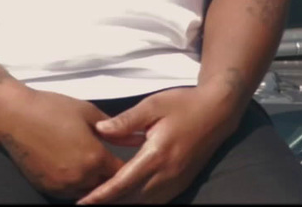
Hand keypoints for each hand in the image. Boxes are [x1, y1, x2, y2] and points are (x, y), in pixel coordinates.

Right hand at [0, 88, 126, 200]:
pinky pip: (71, 194)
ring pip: (89, 193)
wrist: (14, 116)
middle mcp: (79, 177)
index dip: (131, 167)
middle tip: (118, 167)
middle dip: (114, 178)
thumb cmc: (51, 109)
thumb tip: (138, 138)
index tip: (136, 161)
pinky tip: (80, 172)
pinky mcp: (48, 188)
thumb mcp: (89, 113)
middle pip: (107, 187)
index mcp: (93, 158)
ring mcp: (61, 186)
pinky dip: (79, 186)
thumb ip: (116, 131)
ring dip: (96, 184)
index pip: (122, 173)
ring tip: (100, 170)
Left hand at [78, 87, 241, 204]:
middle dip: (108, 204)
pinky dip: (139, 203)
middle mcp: (167, 174)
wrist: (217, 112)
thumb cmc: (183, 104)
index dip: (101, 195)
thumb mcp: (153, 105)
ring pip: (144, 203)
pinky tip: (125, 200)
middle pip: (131, 199)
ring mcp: (176, 181)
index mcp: (157, 154)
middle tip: (84, 203)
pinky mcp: (181, 183)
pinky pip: (157, 201)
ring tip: (101, 203)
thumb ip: (126, 120)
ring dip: (123, 204)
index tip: (83, 201)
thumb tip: (100, 130)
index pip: (123, 182)